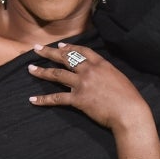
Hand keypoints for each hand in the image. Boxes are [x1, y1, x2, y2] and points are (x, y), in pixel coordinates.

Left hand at [28, 42, 149, 129]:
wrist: (129, 112)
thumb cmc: (129, 97)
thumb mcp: (118, 77)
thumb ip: (106, 72)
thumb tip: (99, 72)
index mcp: (101, 63)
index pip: (81, 51)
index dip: (69, 48)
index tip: (59, 46)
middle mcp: (89, 70)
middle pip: (65, 58)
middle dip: (49, 53)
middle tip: (37, 49)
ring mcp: (82, 84)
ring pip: (57, 74)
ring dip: (41, 71)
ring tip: (30, 69)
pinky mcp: (78, 99)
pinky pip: (57, 98)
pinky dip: (43, 99)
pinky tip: (33, 99)